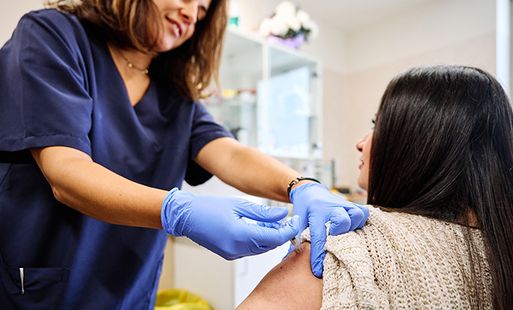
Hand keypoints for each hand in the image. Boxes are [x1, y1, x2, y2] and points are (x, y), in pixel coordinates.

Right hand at [161, 188, 299, 259]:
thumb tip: (283, 214)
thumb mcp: (239, 204)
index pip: (274, 237)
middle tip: (289, 219)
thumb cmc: (209, 207)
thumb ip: (263, 212)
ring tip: (275, 221)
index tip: (296, 220)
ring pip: (261, 249)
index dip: (289, 230)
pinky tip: (261, 227)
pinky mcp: (229, 254)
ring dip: (271, 237)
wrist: (186, 216)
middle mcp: (237, 248)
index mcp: (240, 235)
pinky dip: (259, 240)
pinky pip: (251, 249)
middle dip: (282, 233)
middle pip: (270, 245)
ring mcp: (232, 253)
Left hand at [290, 183, 368, 276]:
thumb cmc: (304, 209)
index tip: (317, 270)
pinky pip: (364, 212)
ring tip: (346, 234)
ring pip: (356, 215)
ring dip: (353, 227)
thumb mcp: (297, 221)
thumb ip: (296, 239)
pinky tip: (355, 228)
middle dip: (340, 235)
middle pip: (343, 221)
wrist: (310, 191)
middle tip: (334, 243)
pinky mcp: (352, 204)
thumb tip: (290, 259)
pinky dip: (362, 221)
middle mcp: (331, 207)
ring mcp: (344, 205)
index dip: (318, 255)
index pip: (318, 236)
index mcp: (316, 213)